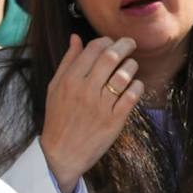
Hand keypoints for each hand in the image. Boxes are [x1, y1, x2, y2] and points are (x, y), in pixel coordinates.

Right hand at [38, 35, 144, 192]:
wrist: (61, 154)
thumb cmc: (58, 119)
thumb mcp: (55, 88)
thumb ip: (67, 62)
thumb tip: (76, 38)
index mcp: (70, 80)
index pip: (94, 48)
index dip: (106, 41)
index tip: (111, 44)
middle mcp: (86, 90)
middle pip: (112, 56)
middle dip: (125, 45)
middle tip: (130, 45)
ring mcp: (101, 105)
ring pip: (125, 73)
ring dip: (132, 65)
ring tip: (130, 67)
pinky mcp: (114, 119)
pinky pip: (133, 94)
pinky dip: (137, 86)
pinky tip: (133, 87)